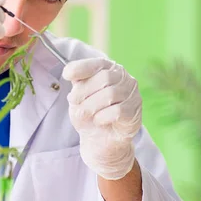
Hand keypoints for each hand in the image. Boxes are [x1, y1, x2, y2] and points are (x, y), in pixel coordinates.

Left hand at [62, 57, 142, 179]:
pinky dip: (102, 117)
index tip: (66, 75)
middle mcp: (123, 77)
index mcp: (108, 69)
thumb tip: (69, 72)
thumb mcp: (77, 96)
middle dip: (84, 92)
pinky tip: (98, 120)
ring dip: (90, 106)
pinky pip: (117, 111)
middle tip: (73, 102)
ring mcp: (132, 93)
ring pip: (110, 94)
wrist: (99, 137)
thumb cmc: (88, 112)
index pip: (96, 63)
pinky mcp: (135, 111)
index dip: (81, 68)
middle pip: (104, 78)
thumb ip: (77, 83)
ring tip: (83, 113)